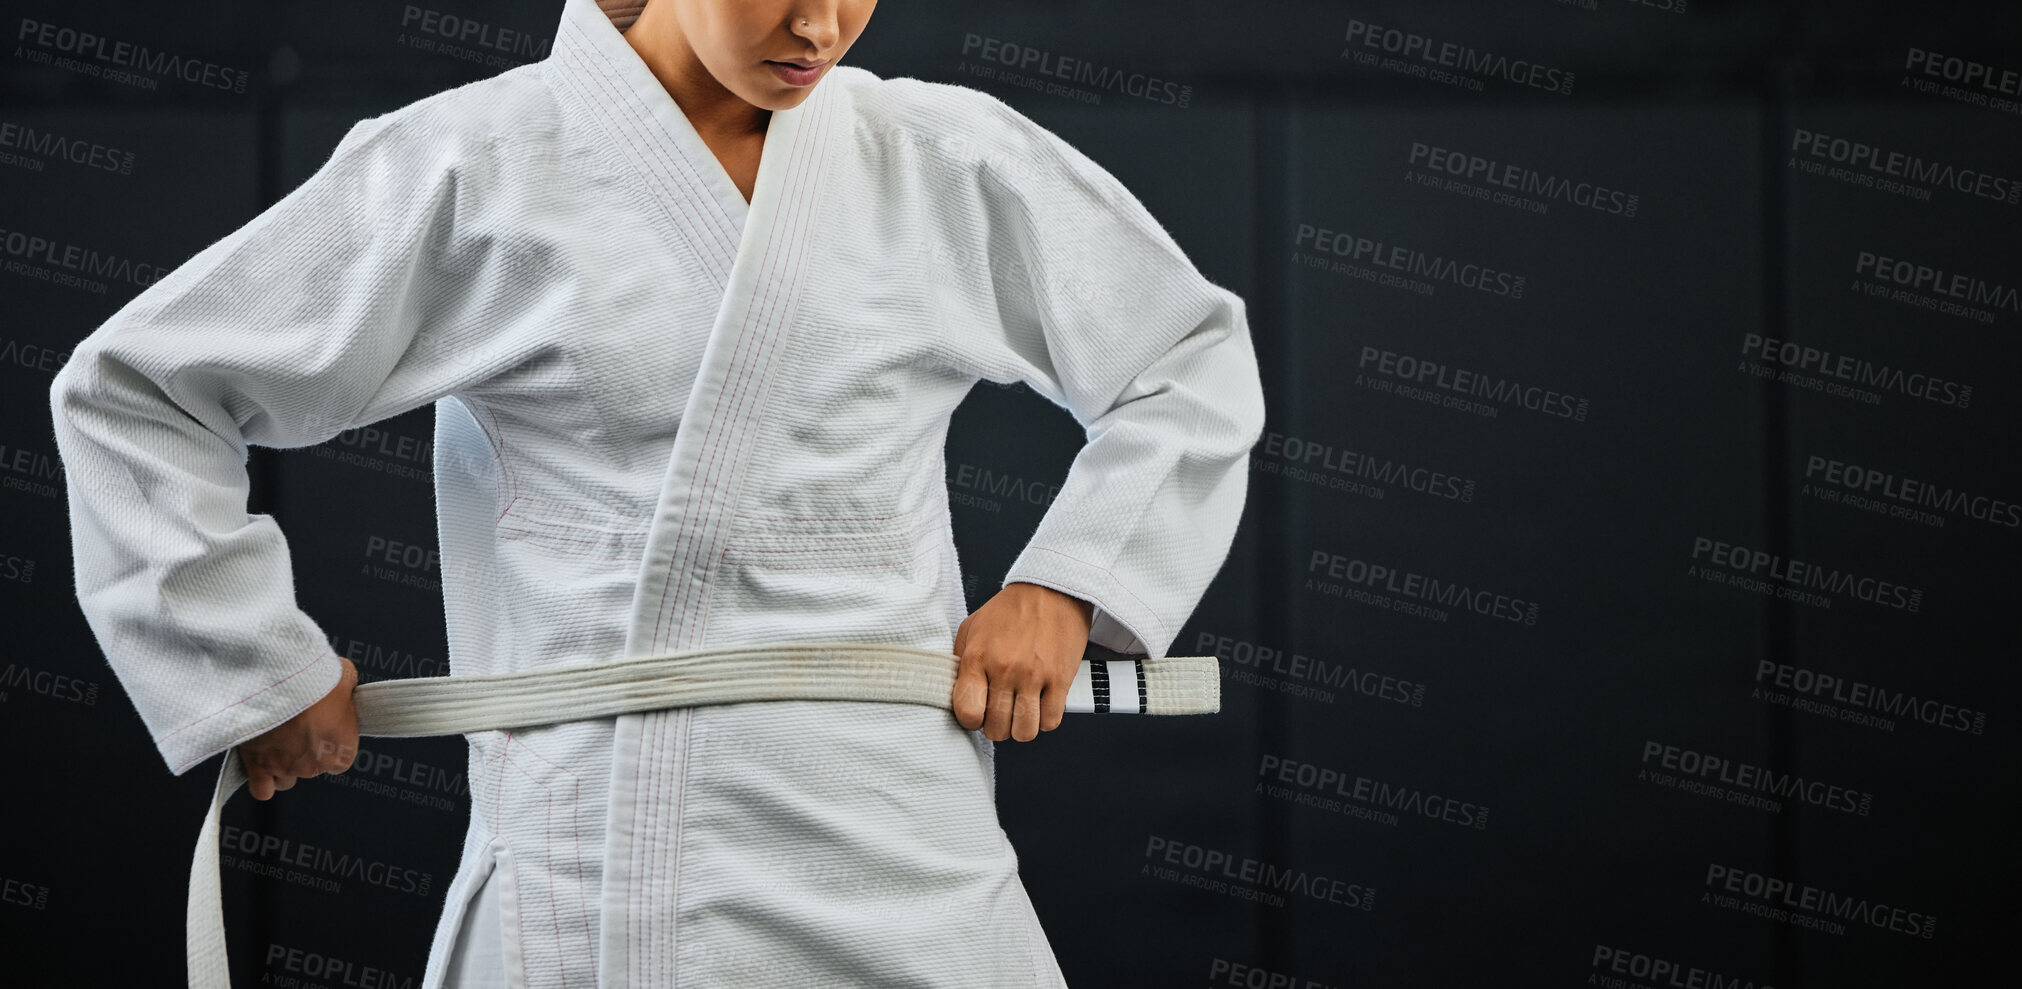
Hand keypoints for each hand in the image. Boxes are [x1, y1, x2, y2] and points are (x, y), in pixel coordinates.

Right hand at [238, 655, 359, 799]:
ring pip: (286, 779)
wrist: (278, 683)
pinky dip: (261, 782)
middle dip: (304, 752)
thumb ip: (348, 690)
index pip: (340, 760)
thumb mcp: (346, 677)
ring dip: (283, 766)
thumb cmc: (315, 680)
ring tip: (277, 744)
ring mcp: (286, 768)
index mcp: (342, 750)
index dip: (329, 745)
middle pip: (312, 769)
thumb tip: (345, 686)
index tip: (322, 731)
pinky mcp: (258, 767)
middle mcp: (316, 765)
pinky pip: (262, 789)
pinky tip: (260, 769)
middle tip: (296, 728)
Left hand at [952, 581, 1093, 741]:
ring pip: (1025, 731)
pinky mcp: (1060, 679)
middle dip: (997, 726)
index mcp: (978, 657)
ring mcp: (1034, 676)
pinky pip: (1051, 721)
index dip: (971, 720)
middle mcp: (1005, 669)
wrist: (1052, 590)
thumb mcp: (973, 627)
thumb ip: (961, 661)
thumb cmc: (1011, 609)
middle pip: (997, 728)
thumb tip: (955, 693)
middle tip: (1001, 712)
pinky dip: (1045, 719)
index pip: (967, 713)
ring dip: (1022, 728)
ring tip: (1021, 713)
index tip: (978, 713)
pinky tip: (1041, 706)